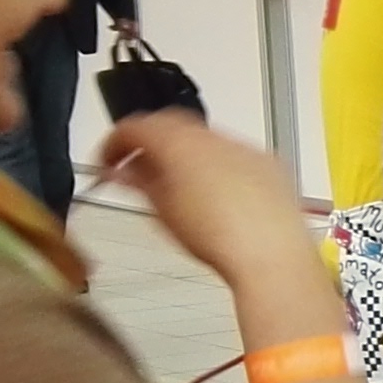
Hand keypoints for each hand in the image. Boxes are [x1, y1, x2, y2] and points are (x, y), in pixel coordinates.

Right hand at [101, 111, 321, 287]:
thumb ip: (138, 183)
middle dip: (150, 146)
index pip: (137, 125)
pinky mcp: (269, 164)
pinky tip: (211, 194)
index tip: (109, 160)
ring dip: (183, 155)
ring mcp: (246, 149)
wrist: (272, 256)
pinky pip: (234, 155)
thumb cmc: (221, 239)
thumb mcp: (163, 211)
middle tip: (136, 171)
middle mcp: (215, 139)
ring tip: (172, 186)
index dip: (116, 142)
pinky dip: (215, 166)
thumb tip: (123, 172)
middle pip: (172, 127)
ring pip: (204, 140)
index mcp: (181, 144)